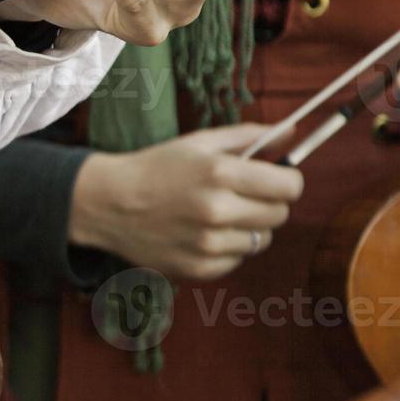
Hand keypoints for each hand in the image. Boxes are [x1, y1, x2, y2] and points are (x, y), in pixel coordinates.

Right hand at [68, 124, 303, 280]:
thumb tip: (291, 132)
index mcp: (221, 173)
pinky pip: (236, 259)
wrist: (107, 203)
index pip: (290, 187)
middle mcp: (218, 210)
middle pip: (280, 214)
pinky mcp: (199, 268)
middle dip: (266, 203)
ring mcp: (208, 243)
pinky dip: (226, 248)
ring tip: (216, 216)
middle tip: (239, 196)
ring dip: (246, 228)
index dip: (285, 181)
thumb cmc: (155, 167)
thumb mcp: (198, 142)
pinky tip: (201, 234)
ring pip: (261, 240)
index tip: (272, 180)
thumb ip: (249, 136)